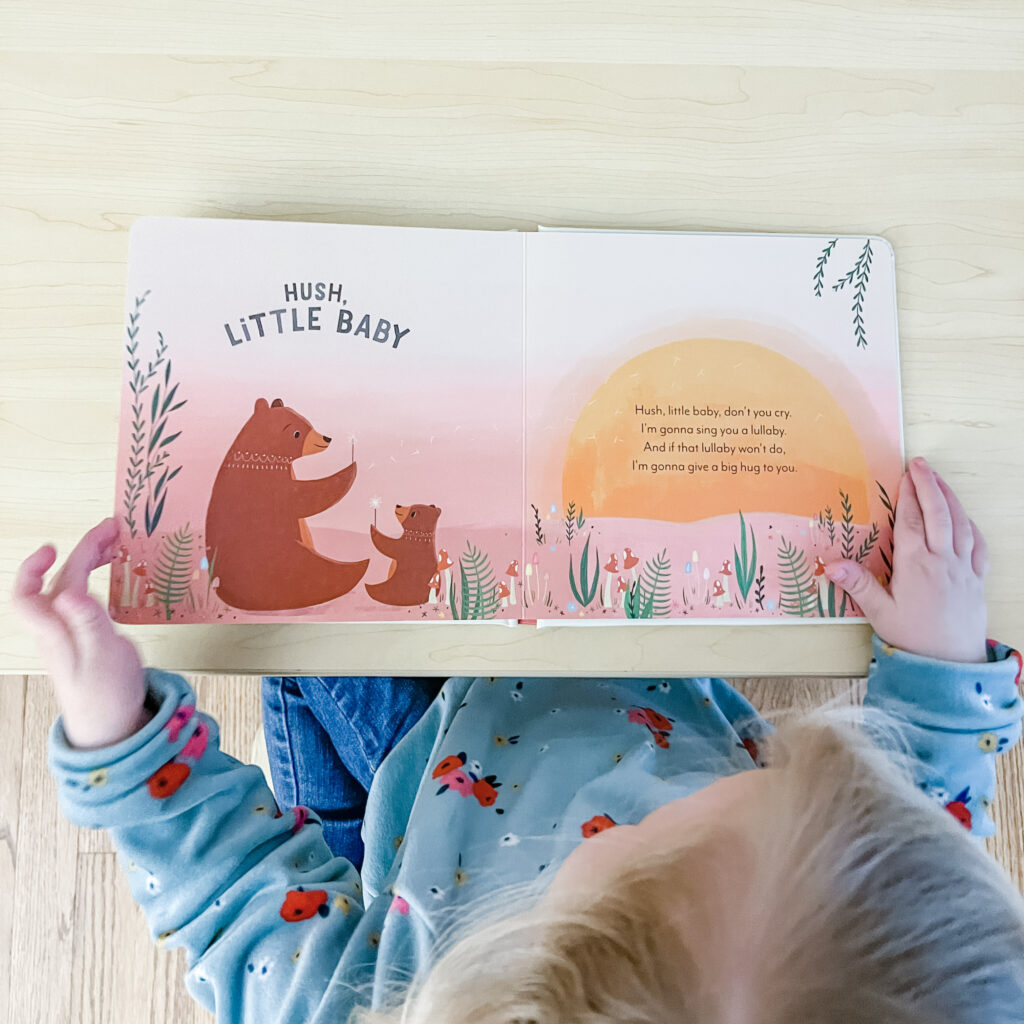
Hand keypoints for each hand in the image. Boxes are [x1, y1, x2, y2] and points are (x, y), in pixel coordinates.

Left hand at [12, 517, 150, 748]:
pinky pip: (87, 595)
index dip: (33, 569)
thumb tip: (70, 592)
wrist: (111, 725)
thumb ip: (87, 623)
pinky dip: (100, 576)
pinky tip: (115, 571)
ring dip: (90, 559)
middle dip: (82, 550)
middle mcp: (58, 628)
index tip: (52, 547)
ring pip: (73, 585)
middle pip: (59, 580)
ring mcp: (72, 630)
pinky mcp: (88, 634)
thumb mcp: (101, 658)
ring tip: (115, 542)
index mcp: (55, 631)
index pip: (28, 594)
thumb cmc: (104, 697)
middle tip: (111, 530)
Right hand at [825, 457, 988, 662]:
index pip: (912, 521)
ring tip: (939, 481)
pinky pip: (978, 545)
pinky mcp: (977, 580)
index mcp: (917, 566)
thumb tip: (831, 565)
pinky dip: (970, 525)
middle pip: (939, 513)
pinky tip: (964, 518)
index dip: (907, 496)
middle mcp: (943, 561)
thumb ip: (858, 584)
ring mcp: (964, 569)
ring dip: (950, 499)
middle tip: (920, 465)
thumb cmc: (913, 640)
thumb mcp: (879, 613)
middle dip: (929, 486)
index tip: (903, 476)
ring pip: (960, 524)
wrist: (951, 665)